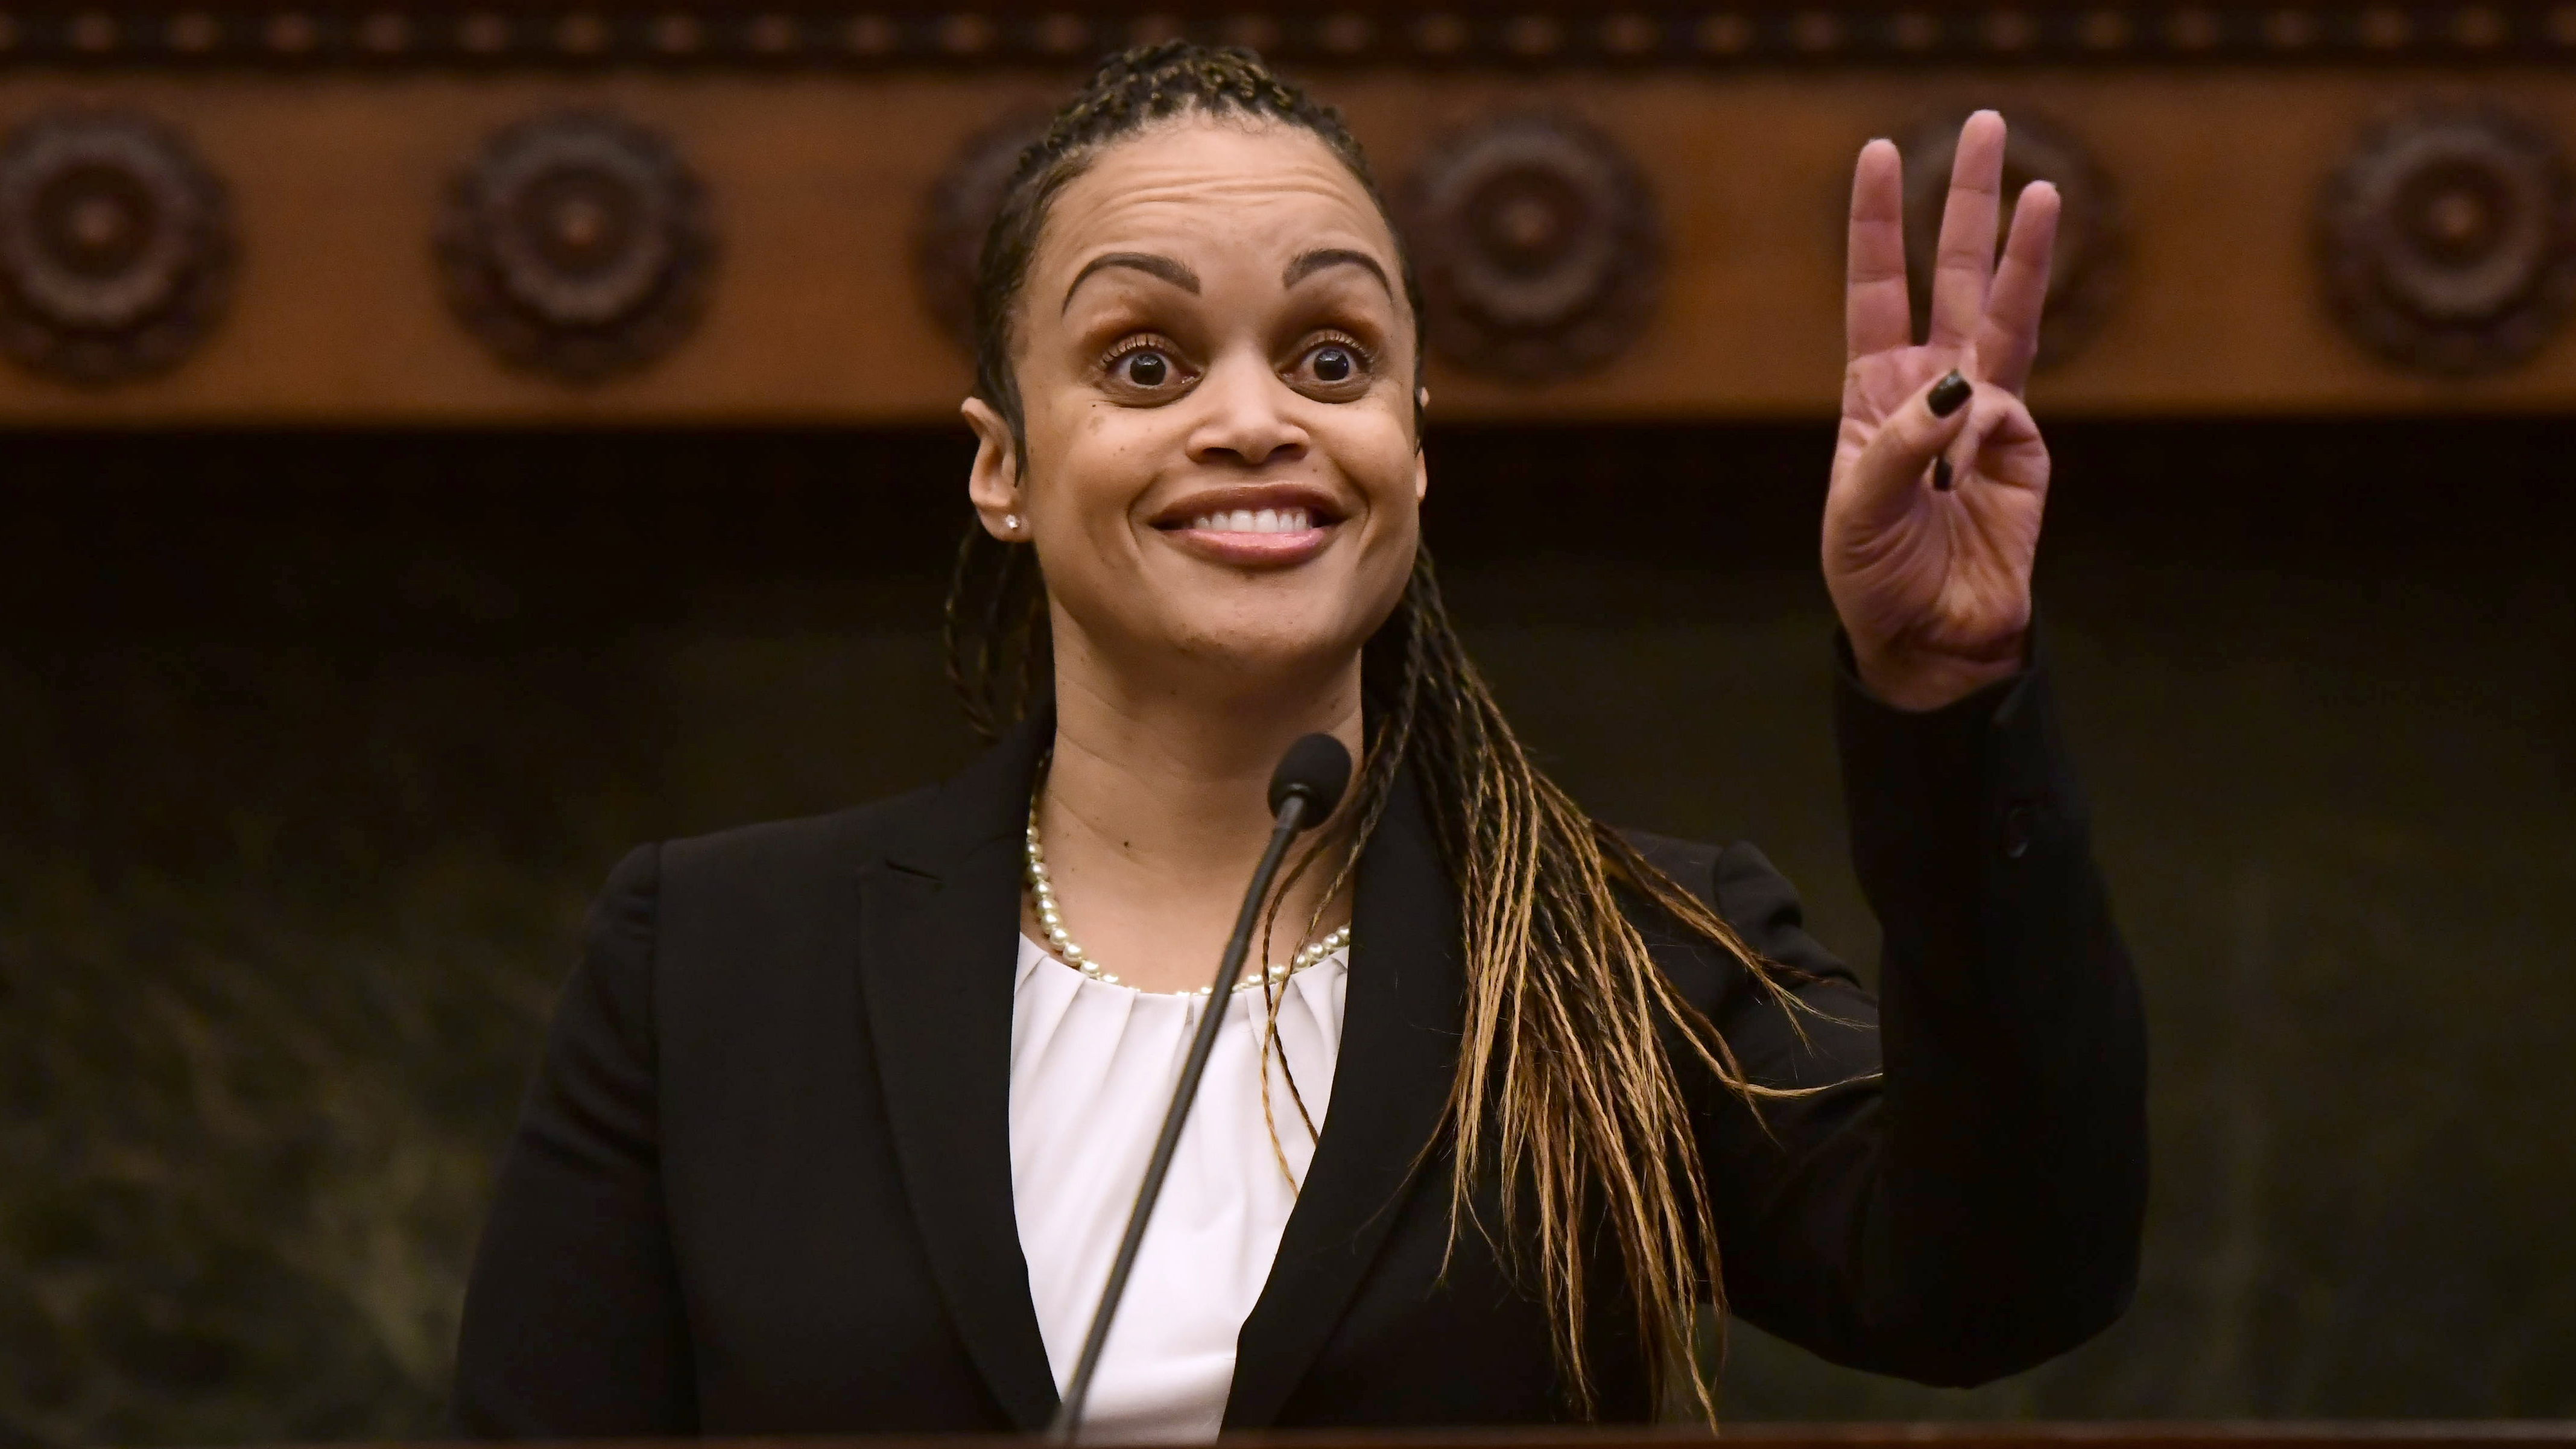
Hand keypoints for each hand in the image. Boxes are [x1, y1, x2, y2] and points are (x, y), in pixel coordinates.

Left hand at [1824, 111, 2055, 710]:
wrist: (1928, 639)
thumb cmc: (1876, 576)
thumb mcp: (1855, 512)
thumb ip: (1898, 446)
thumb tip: (1965, 387)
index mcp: (1875, 393)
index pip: (1877, 289)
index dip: (1879, 224)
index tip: (1881, 152)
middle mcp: (1934, 389)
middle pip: (1957, 276)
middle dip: (1971, 203)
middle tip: (1986, 122)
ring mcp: (1986, 416)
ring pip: (2010, 316)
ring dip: (2027, 254)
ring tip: (2044, 187)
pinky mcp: (2027, 452)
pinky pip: (2007, 415)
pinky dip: (1986, 433)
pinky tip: (1967, 476)